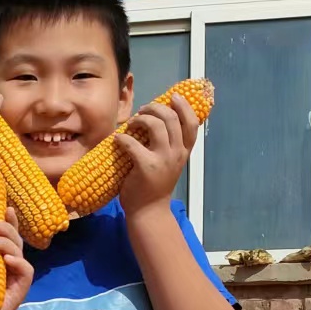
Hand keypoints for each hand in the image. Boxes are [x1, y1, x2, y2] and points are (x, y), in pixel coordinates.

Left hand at [0, 208, 33, 309]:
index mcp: (0, 254)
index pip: (8, 233)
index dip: (9, 220)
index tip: (4, 207)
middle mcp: (12, 261)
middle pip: (15, 239)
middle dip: (7, 228)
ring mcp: (18, 273)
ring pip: (19, 251)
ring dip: (7, 243)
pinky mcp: (23, 286)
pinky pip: (26, 270)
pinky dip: (18, 262)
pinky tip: (7, 260)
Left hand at [117, 94, 199, 214]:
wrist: (148, 212)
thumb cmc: (155, 185)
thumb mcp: (170, 163)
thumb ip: (170, 144)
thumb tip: (159, 118)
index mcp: (184, 152)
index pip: (192, 123)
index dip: (184, 106)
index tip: (173, 97)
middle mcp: (177, 154)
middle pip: (172, 118)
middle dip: (155, 107)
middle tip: (143, 110)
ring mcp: (163, 160)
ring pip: (156, 125)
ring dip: (141, 118)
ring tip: (132, 122)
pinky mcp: (146, 167)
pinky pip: (133, 143)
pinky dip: (123, 138)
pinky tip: (118, 139)